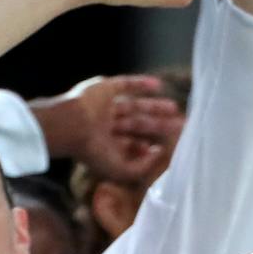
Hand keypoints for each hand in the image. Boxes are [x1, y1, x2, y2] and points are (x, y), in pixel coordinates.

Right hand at [35, 74, 184, 183]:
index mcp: (108, 145)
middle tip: (180, 125)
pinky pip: (125, 84)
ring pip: (134, 106)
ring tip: (174, 108)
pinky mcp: (104, 89)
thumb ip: (142, 166)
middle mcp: (107, 125)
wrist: (72, 126)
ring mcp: (105, 106)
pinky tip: (158, 85)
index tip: (170, 145)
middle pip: (139, 124)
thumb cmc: (94, 151)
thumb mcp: (122, 170)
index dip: (151, 145)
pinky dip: (140, 84)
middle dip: (159, 125)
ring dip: (154, 106)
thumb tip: (159, 153)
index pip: (133, 144)